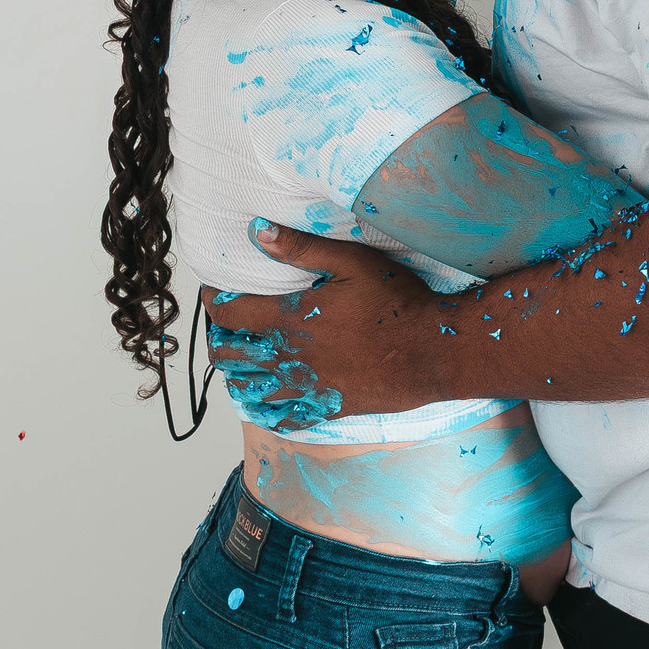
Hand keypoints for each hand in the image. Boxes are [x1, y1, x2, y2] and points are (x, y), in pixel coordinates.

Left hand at [203, 224, 445, 426]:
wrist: (434, 353)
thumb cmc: (397, 302)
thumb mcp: (352, 262)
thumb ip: (301, 247)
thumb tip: (258, 230)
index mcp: (288, 320)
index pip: (227, 313)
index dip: (213, 300)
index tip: (215, 290)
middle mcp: (289, 359)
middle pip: (228, 355)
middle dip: (219, 337)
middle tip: (228, 324)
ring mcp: (306, 388)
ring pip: (248, 389)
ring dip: (238, 372)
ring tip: (244, 358)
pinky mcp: (326, 408)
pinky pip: (283, 418)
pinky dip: (266, 408)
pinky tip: (269, 398)